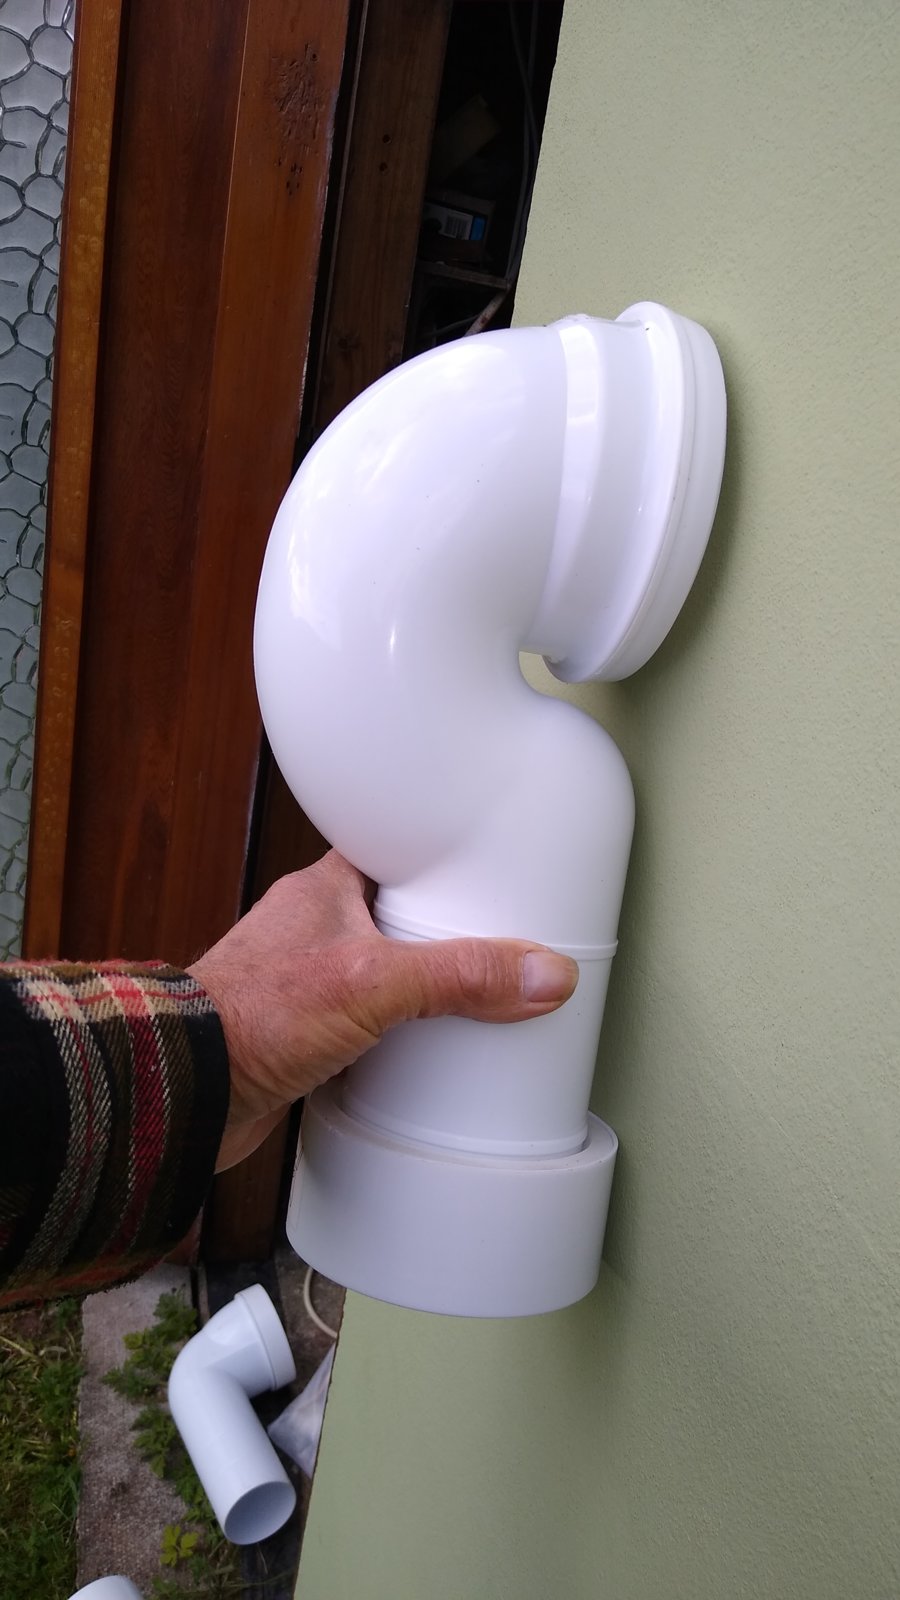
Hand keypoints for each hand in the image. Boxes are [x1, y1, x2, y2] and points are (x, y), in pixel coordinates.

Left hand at [189, 850, 578, 1170]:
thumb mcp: (375, 983)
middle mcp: (317, 931)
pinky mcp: (307, 1037)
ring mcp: (310, 984)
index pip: (397, 851)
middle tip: (501, 944)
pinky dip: (399, 1040)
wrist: (185, 1091)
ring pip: (386, 976)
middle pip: (402, 919)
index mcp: (326, 889)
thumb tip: (543, 971)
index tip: (494, 865)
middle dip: (447, 935)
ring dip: (424, 992)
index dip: (445, 856)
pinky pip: (370, 1027)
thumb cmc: (250, 1016)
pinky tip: (428, 1057)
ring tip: (479, 1000)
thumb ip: (460, 975)